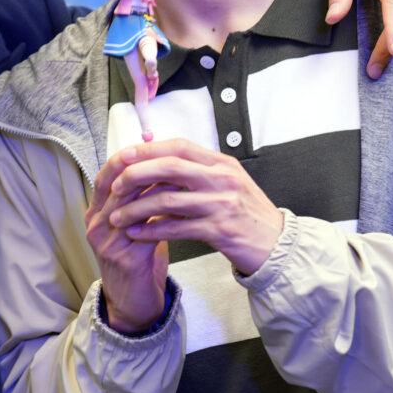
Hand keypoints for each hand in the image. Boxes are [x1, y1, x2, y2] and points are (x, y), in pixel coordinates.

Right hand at [86, 156, 169, 333]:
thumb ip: (142, 199)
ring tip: (178, 176)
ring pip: (130, 206)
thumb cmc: (137, 260)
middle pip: (116, 186)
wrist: (133, 303)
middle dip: (141, 168)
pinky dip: (163, 216)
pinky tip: (181, 207)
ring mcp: (107, 243)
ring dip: (155, 189)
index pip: (105, 176)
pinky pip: (145, 231)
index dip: (123, 160)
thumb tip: (163, 165)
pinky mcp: (125, 259)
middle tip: (166, 154)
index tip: (144, 144)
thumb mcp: (135, 224)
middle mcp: (97, 225)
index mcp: (97, 213)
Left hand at [99, 139, 284, 277]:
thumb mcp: (229, 183)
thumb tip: (161, 162)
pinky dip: (151, 231)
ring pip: (167, 201)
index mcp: (222, 163)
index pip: (179, 147)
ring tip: (117, 217)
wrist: (277, 245)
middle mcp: (222, 179)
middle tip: (114, 185)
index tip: (124, 155)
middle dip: (136, 174)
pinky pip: (176, 228)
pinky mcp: (219, 230)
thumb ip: (200, 171)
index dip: (148, 150)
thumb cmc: (248, 215)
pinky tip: (136, 234)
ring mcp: (221, 204)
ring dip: (136, 209)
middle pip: (169, 167)